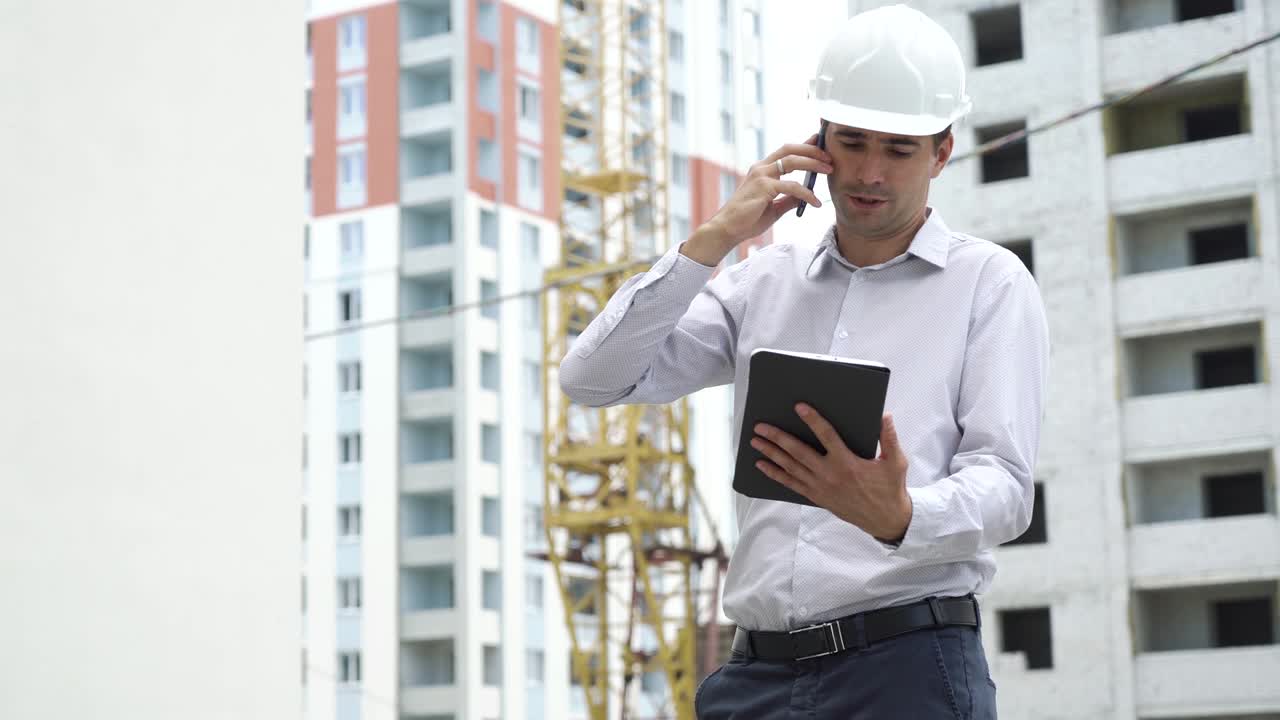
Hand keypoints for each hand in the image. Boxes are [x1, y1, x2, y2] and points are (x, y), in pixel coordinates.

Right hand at [680, 135, 831, 265]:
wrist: (728, 229)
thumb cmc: (747, 219)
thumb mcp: (773, 207)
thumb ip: (788, 199)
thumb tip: (804, 196)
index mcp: (762, 169)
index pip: (786, 151)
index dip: (805, 145)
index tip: (821, 142)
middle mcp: (761, 168)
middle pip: (791, 149)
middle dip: (812, 150)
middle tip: (830, 158)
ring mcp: (761, 176)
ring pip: (792, 161)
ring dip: (813, 164)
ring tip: (829, 171)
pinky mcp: (763, 188)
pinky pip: (791, 187)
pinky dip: (806, 193)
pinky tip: (815, 202)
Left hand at [751, 405, 911, 543]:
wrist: (885, 520)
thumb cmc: (890, 489)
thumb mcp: (895, 462)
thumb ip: (889, 438)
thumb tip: (885, 415)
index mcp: (848, 463)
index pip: (827, 436)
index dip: (813, 420)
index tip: (799, 407)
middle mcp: (830, 475)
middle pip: (798, 452)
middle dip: (777, 437)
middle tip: (760, 426)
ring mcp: (820, 487)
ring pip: (791, 467)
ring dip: (771, 453)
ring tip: (756, 441)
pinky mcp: (817, 497)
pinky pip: (791, 484)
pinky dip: (775, 475)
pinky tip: (762, 465)